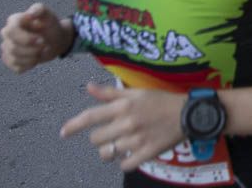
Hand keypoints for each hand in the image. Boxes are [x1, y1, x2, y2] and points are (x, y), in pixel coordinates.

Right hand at [0, 2, 72, 73]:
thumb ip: (39, 9)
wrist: (55, 38)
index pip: (10, 31)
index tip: (41, 39)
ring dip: (32, 58)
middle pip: (12, 47)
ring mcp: (8, 48)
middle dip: (31, 50)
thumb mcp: (48, 14)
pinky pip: (16, 68)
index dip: (25, 38)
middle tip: (45, 45)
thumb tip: (30, 14)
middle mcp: (7, 35)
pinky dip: (29, 65)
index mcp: (14, 21)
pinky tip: (36, 59)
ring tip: (42, 51)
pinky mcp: (11, 60)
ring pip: (14, 59)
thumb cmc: (50, 24)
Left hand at [60, 83, 187, 172]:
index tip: (63, 133)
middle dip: (99, 138)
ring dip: (109, 151)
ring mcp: (136, 140)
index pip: (90, 117)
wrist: (188, 113)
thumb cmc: (161, 100)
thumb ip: (111, 92)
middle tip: (111, 133)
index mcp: (123, 107)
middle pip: (96, 139)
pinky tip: (130, 154)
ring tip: (119, 145)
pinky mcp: (146, 153)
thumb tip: (89, 87)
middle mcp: (126, 123)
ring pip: (108, 153)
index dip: (73, 126)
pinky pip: (125, 164)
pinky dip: (124, 161)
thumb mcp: (136, 92)